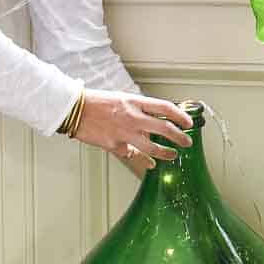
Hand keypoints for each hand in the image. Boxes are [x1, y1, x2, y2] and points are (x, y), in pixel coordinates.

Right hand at [74, 91, 193, 169]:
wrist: (75, 109)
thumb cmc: (97, 102)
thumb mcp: (122, 99)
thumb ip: (139, 109)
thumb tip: (155, 117)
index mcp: (135, 102)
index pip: (165, 108)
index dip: (180, 116)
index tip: (188, 122)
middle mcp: (132, 117)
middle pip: (164, 128)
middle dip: (179, 137)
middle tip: (187, 142)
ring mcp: (124, 133)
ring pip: (152, 147)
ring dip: (165, 152)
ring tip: (172, 154)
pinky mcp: (114, 145)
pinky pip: (133, 156)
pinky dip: (144, 161)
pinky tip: (150, 164)